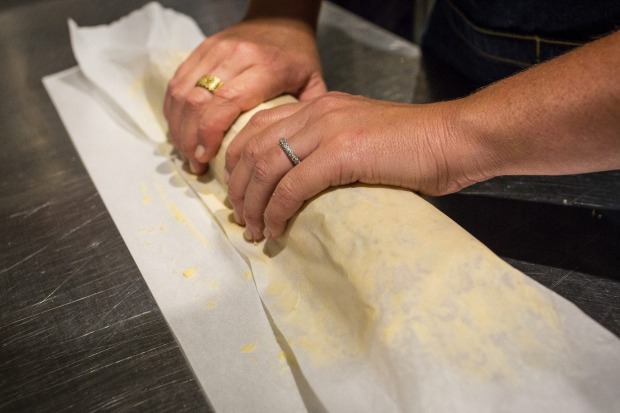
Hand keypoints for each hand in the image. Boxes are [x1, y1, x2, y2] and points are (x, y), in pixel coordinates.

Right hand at [164, 17, 326, 173]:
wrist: (282, 19)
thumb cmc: (298, 57)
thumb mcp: (312, 85)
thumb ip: (303, 118)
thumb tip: (290, 155)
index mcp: (266, 67)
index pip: (226, 102)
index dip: (208, 134)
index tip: (204, 159)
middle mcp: (237, 55)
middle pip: (198, 101)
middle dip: (189, 138)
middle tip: (194, 163)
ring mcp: (215, 49)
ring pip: (182, 92)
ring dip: (178, 126)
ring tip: (186, 151)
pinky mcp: (202, 47)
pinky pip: (178, 81)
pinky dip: (174, 109)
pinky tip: (180, 130)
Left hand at [225, 92, 488, 240]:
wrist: (455, 139)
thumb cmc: (416, 147)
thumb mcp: (362, 138)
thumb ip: (331, 147)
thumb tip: (304, 183)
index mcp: (319, 106)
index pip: (258, 128)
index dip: (238, 163)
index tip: (238, 194)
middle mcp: (316, 111)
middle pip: (253, 148)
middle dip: (238, 188)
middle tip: (240, 219)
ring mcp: (328, 128)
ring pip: (265, 168)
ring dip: (252, 204)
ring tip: (253, 231)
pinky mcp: (341, 151)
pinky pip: (292, 185)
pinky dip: (277, 211)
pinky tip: (275, 229)